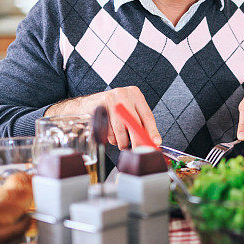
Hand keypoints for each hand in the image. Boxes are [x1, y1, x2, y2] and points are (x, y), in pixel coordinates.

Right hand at [45, 86, 161, 149]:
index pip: (147, 115)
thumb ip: (141, 124)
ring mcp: (110, 100)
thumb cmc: (111, 109)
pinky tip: (111, 135)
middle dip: (138, 140)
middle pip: (135, 122)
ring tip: (122, 142)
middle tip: (139, 149)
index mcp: (135, 94)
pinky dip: (112, 138)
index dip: (152, 131)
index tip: (155, 141)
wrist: (87, 105)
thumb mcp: (129, 112)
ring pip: (121, 129)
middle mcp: (124, 94)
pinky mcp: (99, 108)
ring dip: (122, 141)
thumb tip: (153, 140)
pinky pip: (108, 130)